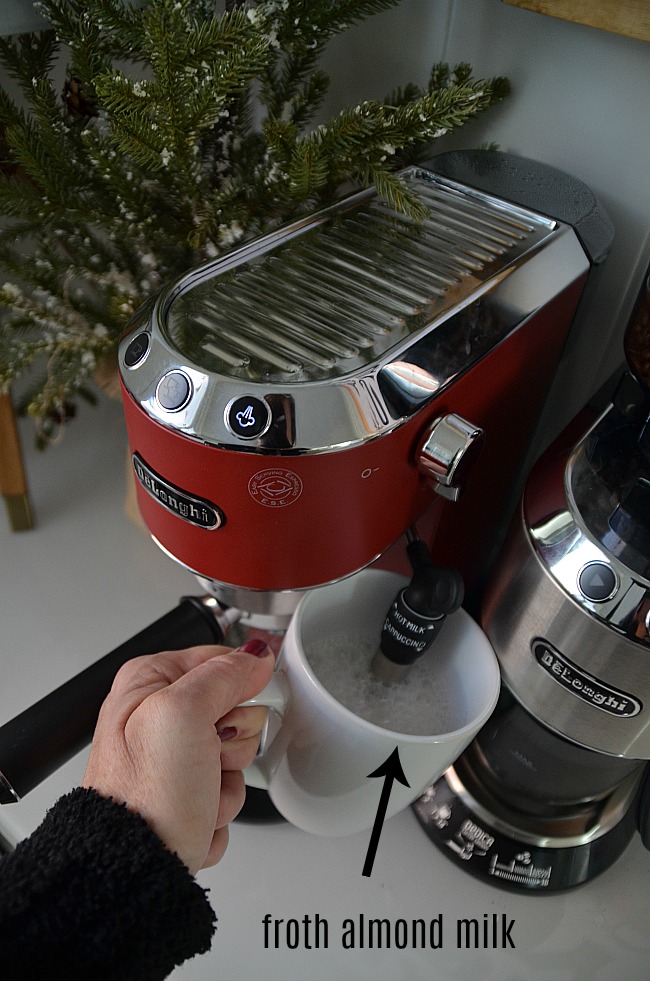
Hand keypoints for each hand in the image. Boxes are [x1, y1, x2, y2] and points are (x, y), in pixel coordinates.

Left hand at [82, 640, 273, 874]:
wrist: (134, 868)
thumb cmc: (142, 796)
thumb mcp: (181, 713)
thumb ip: (222, 675)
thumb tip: (256, 656)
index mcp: (150, 681)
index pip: (223, 661)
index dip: (237, 687)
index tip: (228, 713)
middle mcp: (159, 715)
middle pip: (237, 708)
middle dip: (234, 740)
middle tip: (206, 755)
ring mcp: (176, 756)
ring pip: (238, 752)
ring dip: (228, 778)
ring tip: (197, 790)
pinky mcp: (189, 791)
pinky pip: (230, 787)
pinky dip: (221, 805)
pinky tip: (196, 812)